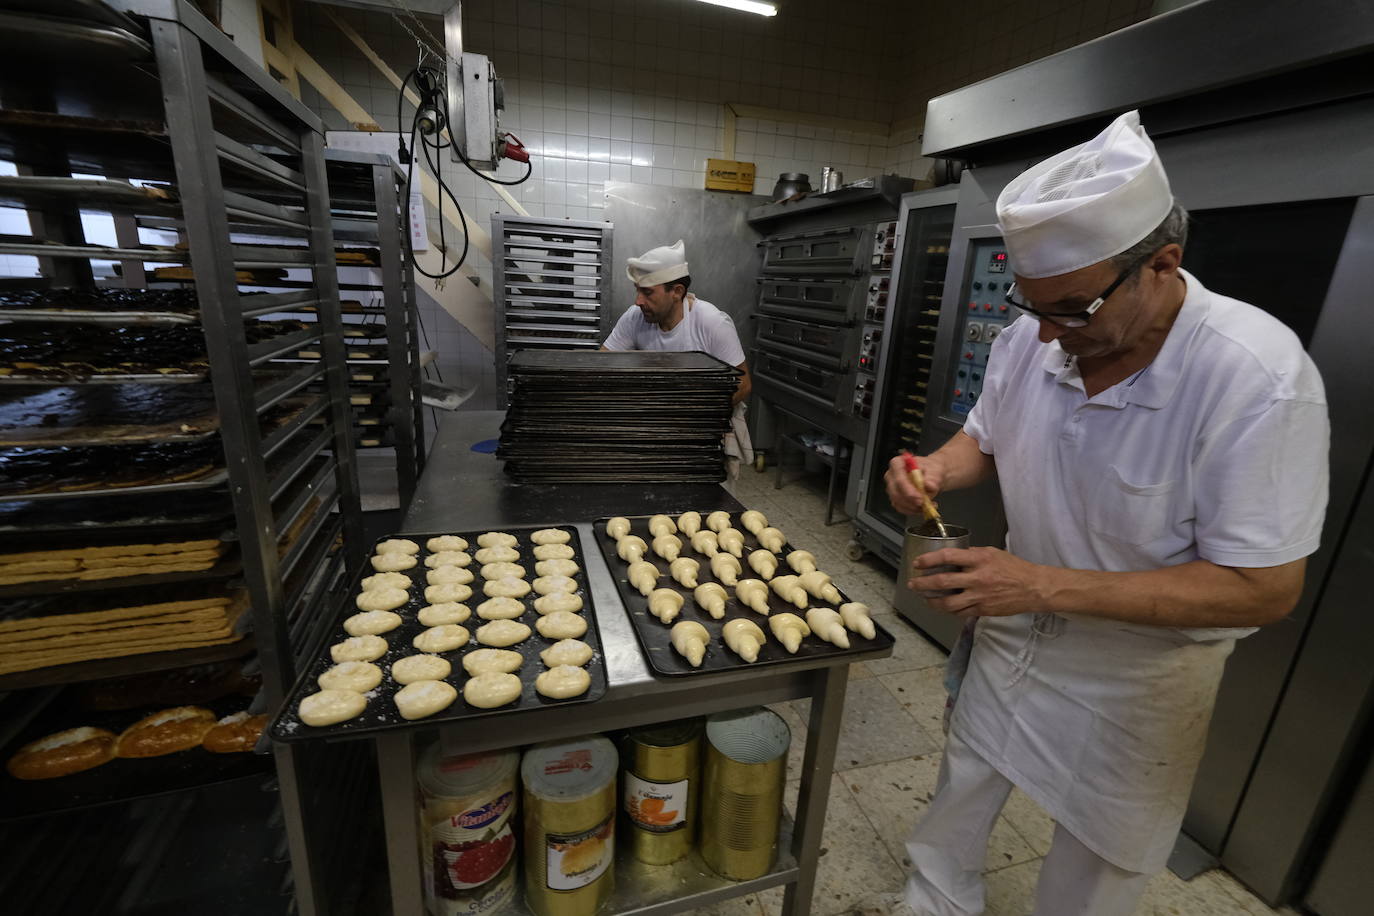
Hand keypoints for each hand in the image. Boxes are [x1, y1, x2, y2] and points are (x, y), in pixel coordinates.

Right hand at [884, 453, 944, 516]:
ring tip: (928, 506)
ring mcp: (892, 488)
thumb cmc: (930, 469)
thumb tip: (929, 485)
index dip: (907, 489)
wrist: (932, 475)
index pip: (898, 477)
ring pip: (897, 502)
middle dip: (910, 501)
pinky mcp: (896, 498)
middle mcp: (891, 476)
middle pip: (895, 492)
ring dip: (913, 507)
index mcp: (898, 463)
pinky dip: (913, 511)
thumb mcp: (935, 470)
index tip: (919, 497)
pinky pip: (901, 508)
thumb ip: (932, 477)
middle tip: (924, 504)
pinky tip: (924, 508)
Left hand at [908, 546, 1050, 618]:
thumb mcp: (992, 553)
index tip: (918, 562)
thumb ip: (972, 555)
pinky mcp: (983, 610)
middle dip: (923, 583)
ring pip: (948, 602)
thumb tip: (953, 557)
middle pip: (942, 581)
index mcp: (979, 560)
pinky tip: (943, 606)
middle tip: (913, 583)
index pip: (948, 556)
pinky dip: (949, 610)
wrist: (1033, 588)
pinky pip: (960, 612)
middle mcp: (977, 578)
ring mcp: (979, 596)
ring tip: (924, 598)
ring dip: (932, 601)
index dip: (929, 559)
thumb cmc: (1014, 568)